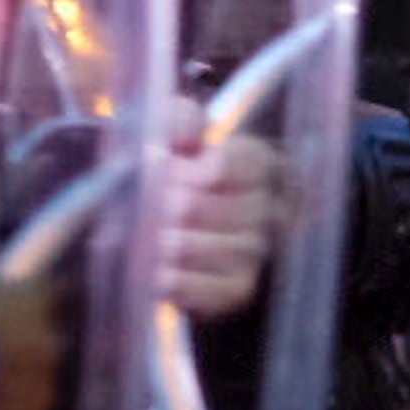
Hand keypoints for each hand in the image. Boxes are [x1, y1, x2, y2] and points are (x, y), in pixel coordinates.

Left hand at [159, 126, 283, 318]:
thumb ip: (177, 119)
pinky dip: (185, 284)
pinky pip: (218, 290)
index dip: (211, 168)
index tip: (174, 167)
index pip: (247, 163)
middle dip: (184, 208)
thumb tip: (189, 133)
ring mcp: (255, 251)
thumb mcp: (166, 133)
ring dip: (180, 245)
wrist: (141, 216)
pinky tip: (158, 275)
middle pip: (230, 209)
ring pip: (222, 249)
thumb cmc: (159, 169)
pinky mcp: (237, 287)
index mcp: (257, 162)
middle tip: (150, 206)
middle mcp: (268, 208)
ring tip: (148, 240)